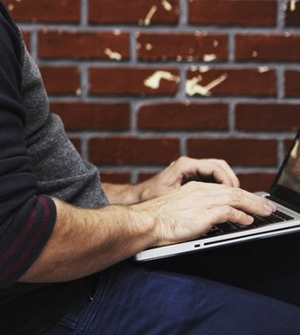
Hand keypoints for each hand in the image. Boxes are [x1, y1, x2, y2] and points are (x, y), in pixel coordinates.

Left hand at [133, 156, 239, 201]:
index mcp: (185, 165)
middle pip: (220, 166)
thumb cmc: (152, 198)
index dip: (228, 180)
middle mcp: (189, 164)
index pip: (215, 167)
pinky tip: (225, 199)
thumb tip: (215, 199)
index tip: (234, 193)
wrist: (139, 198)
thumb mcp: (173, 197)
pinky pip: (212, 178)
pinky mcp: (191, 177)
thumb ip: (193, 196)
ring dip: (227, 183)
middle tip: (240, 196)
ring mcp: (190, 169)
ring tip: (235, 198)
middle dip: (232, 180)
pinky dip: (220, 186)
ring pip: (218, 171)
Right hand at [133, 180, 273, 246]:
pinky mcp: (202, 214)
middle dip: (253, 199)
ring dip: (253, 205)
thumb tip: (206, 218)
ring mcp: (201, 202)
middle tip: (267, 207)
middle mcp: (199, 191)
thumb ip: (192, 208)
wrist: (143, 222)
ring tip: (265, 212)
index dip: (240, 195)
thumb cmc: (154, 220)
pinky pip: (228, 212)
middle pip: (233, 191)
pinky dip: (240, 216)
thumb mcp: (176, 208)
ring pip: (235, 198)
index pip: (222, 188)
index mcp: (192, 188)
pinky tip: (247, 220)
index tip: (251, 201)